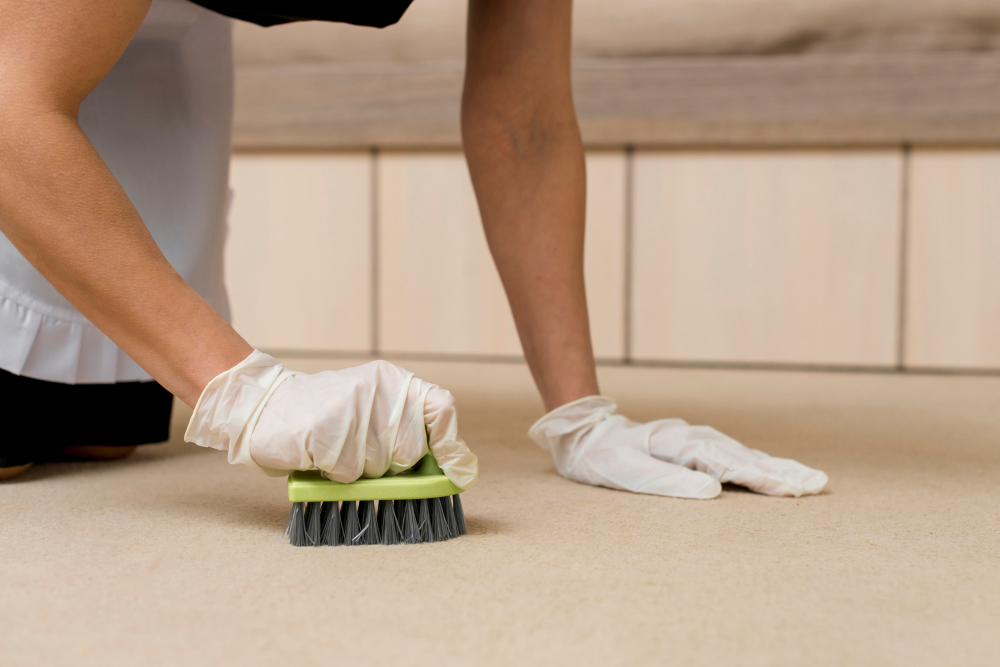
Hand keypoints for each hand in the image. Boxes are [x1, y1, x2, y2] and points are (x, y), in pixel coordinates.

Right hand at [185, 352, 477, 489]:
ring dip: (357, 471)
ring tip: (335, 449)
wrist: (265, 407)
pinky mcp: (326, 431)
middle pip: (410, 451)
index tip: (456, 474)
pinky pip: (347, 474)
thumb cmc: (324, 417)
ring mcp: (352, 408)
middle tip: (361, 452)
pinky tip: (319, 455)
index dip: (451, 445)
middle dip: (390, 466)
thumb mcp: (371, 409)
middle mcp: (378, 389)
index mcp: (393, 381)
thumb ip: (407, 429)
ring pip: (378, 468)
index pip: (440, 408)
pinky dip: (333, 475)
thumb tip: (453, 469)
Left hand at [528, 396, 825, 497]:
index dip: (765, 479)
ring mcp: (693, 440)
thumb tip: (713, 492)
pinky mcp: (689, 447)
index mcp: (683, 445)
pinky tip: (766, 471)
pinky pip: (729, 456)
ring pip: (741, 454)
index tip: (796, 491)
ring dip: (773, 467)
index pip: (732, 465)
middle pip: (745, 456)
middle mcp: (693, 439)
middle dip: (782, 471)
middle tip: (819, 483)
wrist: (583, 434)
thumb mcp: (628, 473)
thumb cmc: (603, 458)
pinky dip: (753, 464)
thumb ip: (669, 482)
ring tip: (805, 478)